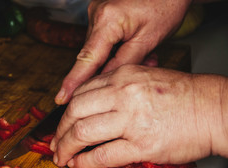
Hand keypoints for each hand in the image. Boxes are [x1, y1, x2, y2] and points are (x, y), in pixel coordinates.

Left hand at [50, 65, 226, 167]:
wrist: (213, 109)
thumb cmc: (182, 95)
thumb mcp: (144, 77)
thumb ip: (115, 87)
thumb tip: (91, 104)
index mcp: (122, 77)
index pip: (80, 94)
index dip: (64, 112)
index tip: (60, 123)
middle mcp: (123, 95)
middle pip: (75, 112)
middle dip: (60, 131)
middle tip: (55, 143)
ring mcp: (131, 120)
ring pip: (82, 133)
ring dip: (66, 148)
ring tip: (61, 157)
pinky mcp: (142, 145)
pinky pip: (102, 155)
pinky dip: (84, 162)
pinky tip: (78, 165)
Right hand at [55, 0, 191, 104]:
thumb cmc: (166, 4)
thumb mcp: (149, 39)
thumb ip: (124, 63)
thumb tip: (104, 81)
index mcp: (107, 20)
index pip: (87, 59)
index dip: (73, 81)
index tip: (61, 98)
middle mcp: (96, 14)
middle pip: (93, 55)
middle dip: (112, 67)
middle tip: (142, 63)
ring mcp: (96, 11)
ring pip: (99, 48)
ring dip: (117, 56)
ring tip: (145, 52)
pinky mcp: (101, 12)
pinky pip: (103, 38)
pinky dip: (116, 46)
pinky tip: (134, 44)